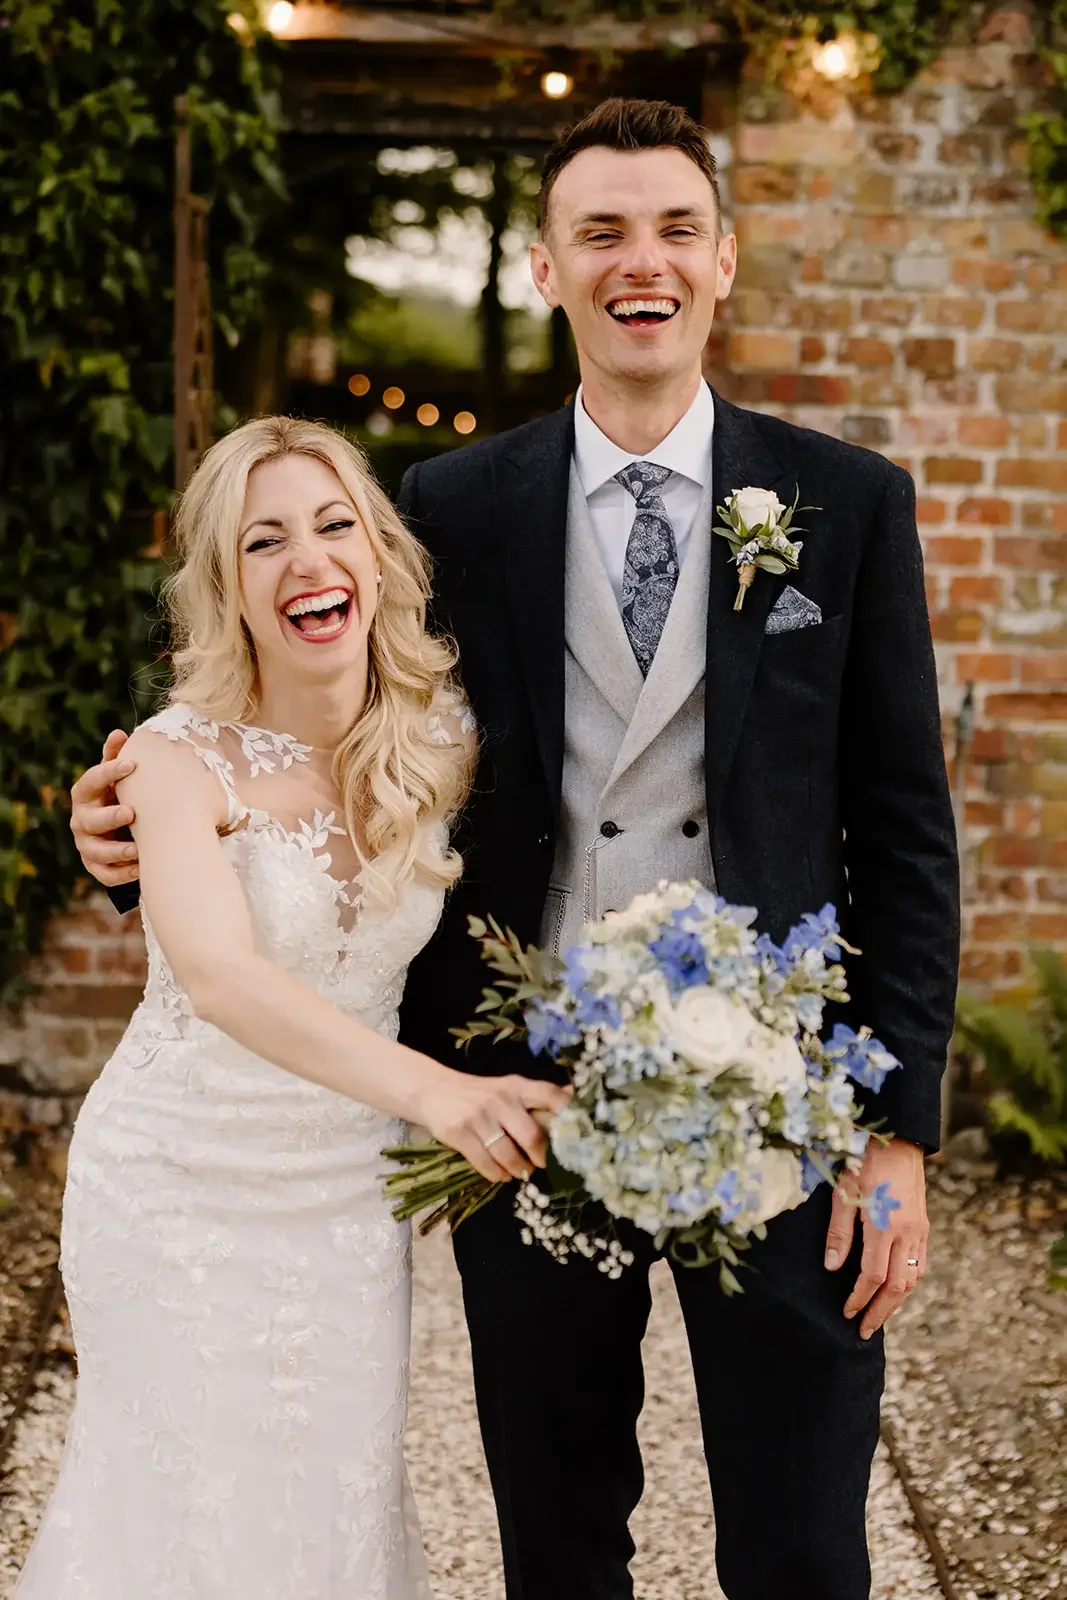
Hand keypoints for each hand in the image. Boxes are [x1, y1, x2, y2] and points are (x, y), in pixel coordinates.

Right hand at [69, 730, 139, 887]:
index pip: (90, 781)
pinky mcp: (96, 866)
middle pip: (89, 820)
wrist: (119, 829)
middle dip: (108, 817)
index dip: (108, 772)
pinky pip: (105, 874)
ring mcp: (86, 844)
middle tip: (131, 813)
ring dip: (117, 851)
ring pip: (95, 851)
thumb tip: (119, 733)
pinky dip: (122, 874)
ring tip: (139, 850)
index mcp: (86, 793)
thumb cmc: (120, 795)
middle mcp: (81, 820)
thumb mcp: (119, 777)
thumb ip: (116, 758)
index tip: (132, 764)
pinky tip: (141, 869)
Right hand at [417, 1072, 570, 1185]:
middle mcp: (500, 1099)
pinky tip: (501, 1174)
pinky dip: (497, 1174)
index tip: (578, 1135)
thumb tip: (574, 1097)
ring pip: (508, 1154)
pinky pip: (485, 1163)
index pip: (550, 1096)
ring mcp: (478, 1116)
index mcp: (517, 1086)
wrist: (434, 1091)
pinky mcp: (459, 1133)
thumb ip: (537, 1098)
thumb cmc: (480, 1094)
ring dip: (519, 1170)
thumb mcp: (509, 1088)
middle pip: (531, 1136)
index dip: (568, 1115)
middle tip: (543, 1165)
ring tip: (522, 1172)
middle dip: (541, 1158)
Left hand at [824, 1136, 928, 1339]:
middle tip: (864, 1331)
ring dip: (896, 1302)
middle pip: (897, 1287)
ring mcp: (919, 1231)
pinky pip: (920, 1265)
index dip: (859, 1299)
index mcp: (884, 1226)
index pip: (872, 1276)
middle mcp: (906, 1233)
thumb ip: (839, 1233)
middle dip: (880, 1312)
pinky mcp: (924, 1227)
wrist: (899, 1140)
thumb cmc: (863, 1161)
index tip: (846, 1313)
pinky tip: (894, 1290)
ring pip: (913, 1279)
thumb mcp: (843, 1193)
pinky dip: (907, 1284)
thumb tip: (832, 1269)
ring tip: (878, 1316)